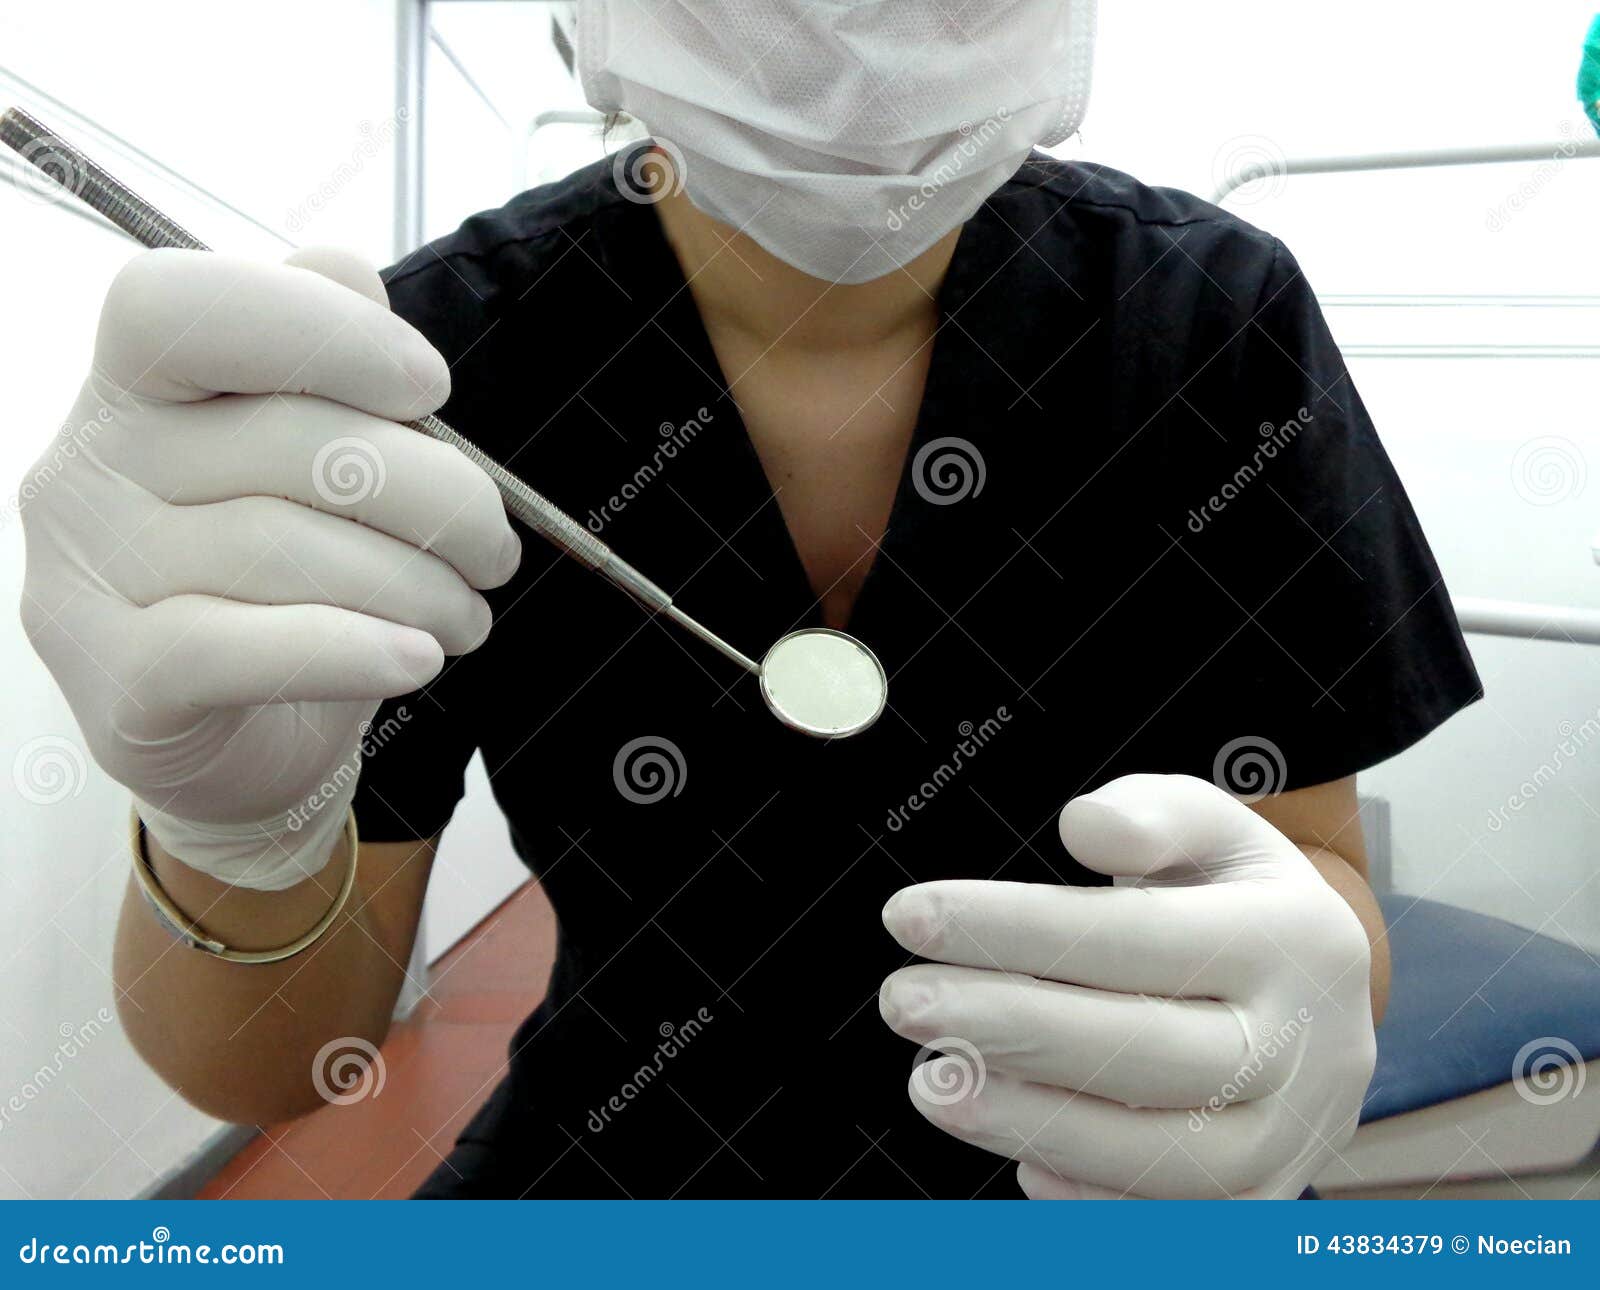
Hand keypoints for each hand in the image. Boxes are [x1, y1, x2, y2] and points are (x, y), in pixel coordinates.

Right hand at [20, 248, 519, 889]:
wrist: (245, 741)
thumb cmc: (291, 579)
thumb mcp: (313, 457)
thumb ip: (323, 359)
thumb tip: (348, 272)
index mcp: (135, 385)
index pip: (183, 308)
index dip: (321, 330)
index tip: (430, 389)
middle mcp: (93, 468)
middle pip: (285, 444)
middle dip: (434, 496)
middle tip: (491, 547)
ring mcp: (92, 581)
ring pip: (284, 549)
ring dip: (418, 585)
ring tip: (465, 613)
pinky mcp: (122, 686)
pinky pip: (246, 652)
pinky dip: (355, 650)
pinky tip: (417, 657)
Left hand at [878, 773, 1375, 1197]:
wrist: (1316, 996)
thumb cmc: (1231, 898)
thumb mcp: (1213, 826)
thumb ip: (1153, 813)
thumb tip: (1086, 825)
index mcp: (1294, 939)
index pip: (1138, 937)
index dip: (1016, 928)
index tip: (909, 915)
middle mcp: (1305, 1048)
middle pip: (1149, 1053)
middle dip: (1011, 1030)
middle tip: (904, 1003)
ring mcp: (1288, 1137)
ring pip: (1162, 1155)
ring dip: (1033, 1121)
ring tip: (932, 1082)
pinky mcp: (1259, 1201)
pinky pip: (1171, 1221)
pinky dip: (1086, 1195)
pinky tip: (1011, 1148)